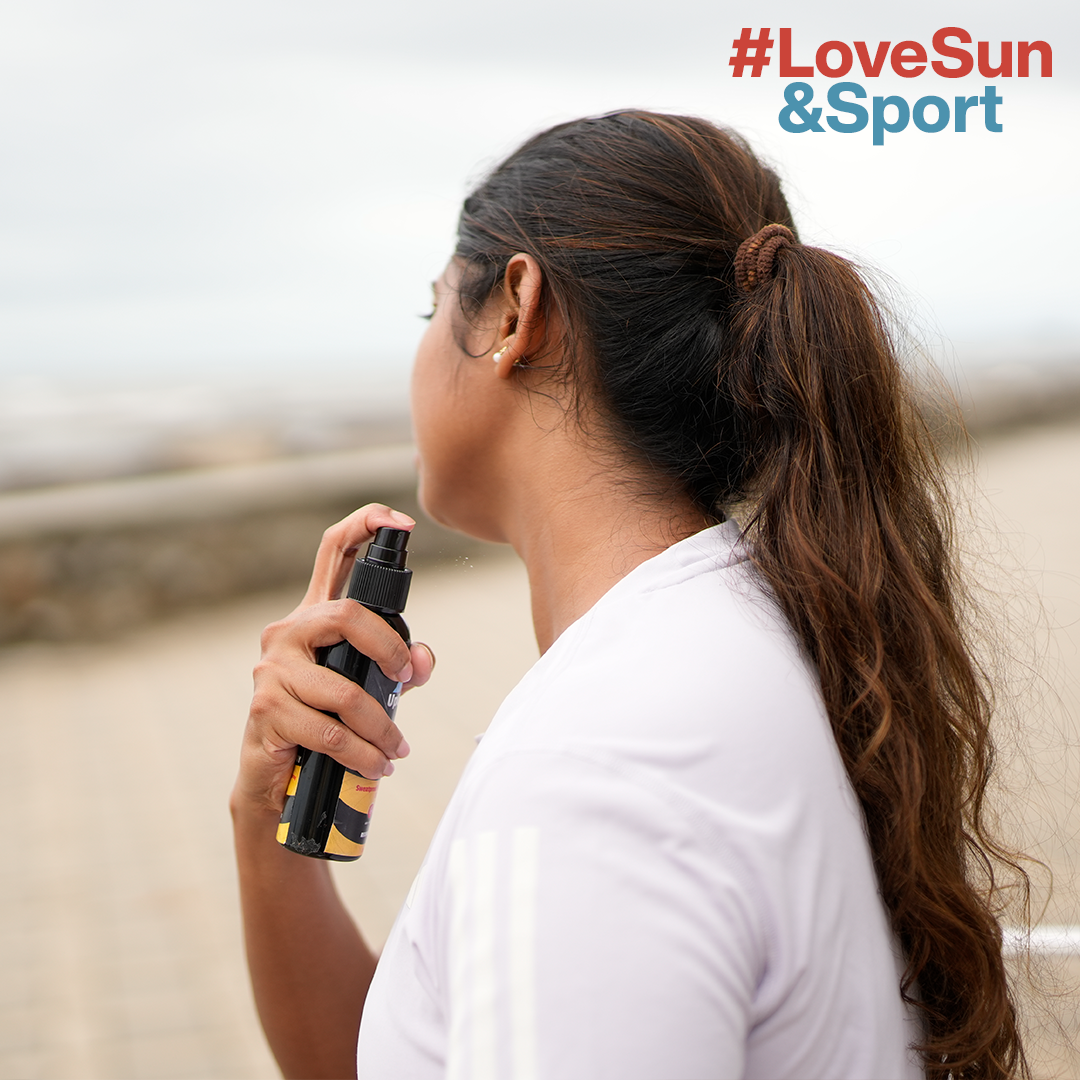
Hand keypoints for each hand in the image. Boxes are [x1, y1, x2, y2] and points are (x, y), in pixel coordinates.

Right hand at [233, 504, 435, 816]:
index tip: (400, 523)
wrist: (275, 777)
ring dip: (380, 727)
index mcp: (314, 616)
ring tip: (396, 749)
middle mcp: (288, 632)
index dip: (364, 526)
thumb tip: (422, 660)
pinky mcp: (267, 709)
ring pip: (344, 690)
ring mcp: (272, 669)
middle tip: (406, 679)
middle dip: (388, 649)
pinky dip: (362, 753)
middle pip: (346, 614)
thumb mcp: (370, 686)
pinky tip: (377, 765)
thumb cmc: (326, 720)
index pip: (333, 553)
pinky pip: (329, 731)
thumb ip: (401, 666)